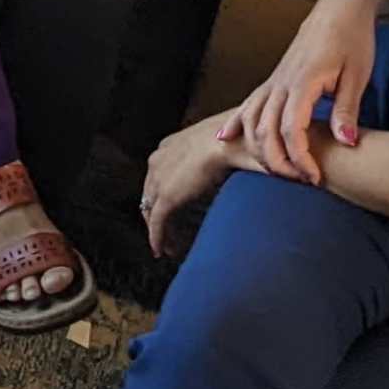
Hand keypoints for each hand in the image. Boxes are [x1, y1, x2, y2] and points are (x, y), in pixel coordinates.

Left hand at [139, 120, 238, 256]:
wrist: (232, 140)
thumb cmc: (237, 138)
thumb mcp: (220, 146)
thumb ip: (218, 158)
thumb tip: (237, 170)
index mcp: (169, 146)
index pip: (159, 175)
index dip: (162, 194)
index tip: (172, 209)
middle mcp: (158, 160)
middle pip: (151, 193)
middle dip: (157, 215)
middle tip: (168, 232)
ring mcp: (159, 179)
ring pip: (152, 211)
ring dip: (160, 230)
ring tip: (170, 247)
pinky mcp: (167, 197)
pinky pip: (157, 223)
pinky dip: (158, 238)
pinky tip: (162, 251)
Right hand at [230, 0, 387, 185]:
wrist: (340, 7)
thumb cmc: (352, 38)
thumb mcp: (357, 75)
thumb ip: (347, 111)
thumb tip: (346, 143)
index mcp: (303, 82)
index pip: (291, 130)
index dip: (300, 158)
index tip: (314, 177)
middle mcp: (281, 82)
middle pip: (265, 131)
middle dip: (278, 162)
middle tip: (299, 180)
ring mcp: (273, 80)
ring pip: (251, 120)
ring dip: (258, 149)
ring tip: (275, 170)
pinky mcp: (272, 79)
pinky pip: (247, 105)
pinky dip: (235, 124)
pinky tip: (224, 139)